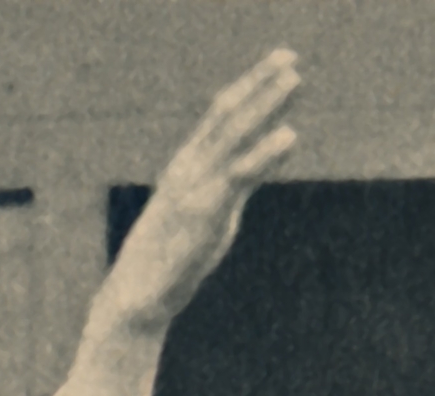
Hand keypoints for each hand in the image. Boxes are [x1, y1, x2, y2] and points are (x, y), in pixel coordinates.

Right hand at [45, 50, 302, 395]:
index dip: (247, 90)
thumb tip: (234, 184)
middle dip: (260, 84)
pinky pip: (240, 175)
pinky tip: (290, 136)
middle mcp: (191, 171)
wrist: (138, 300)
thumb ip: (219, 197)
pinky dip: (265, 154)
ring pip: (235, 136)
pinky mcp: (207, 214)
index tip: (275, 68)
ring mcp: (197, 189)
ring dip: (266, 104)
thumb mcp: (196, 222)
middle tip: (289, 55)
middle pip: (229, 117)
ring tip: (296, 77)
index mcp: (186, 170)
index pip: (219, 120)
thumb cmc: (164, 266)